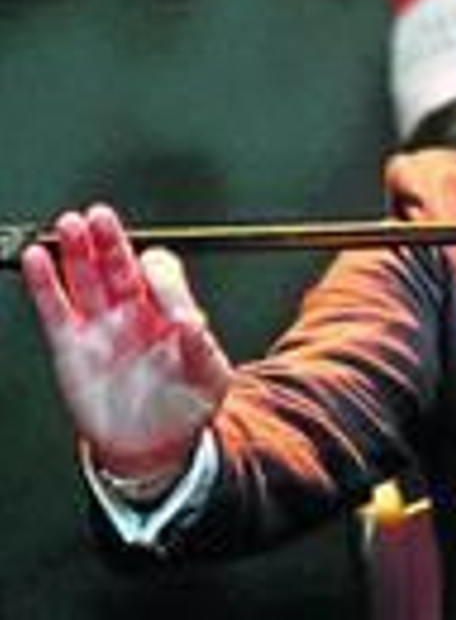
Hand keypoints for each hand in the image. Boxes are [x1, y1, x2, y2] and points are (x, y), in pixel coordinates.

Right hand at [20, 204, 231, 481]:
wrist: (155, 446)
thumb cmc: (186, 406)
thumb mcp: (209, 379)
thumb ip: (202, 350)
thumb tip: (194, 323)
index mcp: (171, 311)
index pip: (161, 274)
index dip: (158, 272)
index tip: (154, 278)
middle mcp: (134, 312)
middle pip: (119, 265)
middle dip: (109, 240)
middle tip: (100, 216)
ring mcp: (102, 326)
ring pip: (86, 279)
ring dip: (77, 251)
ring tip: (69, 225)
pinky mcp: (72, 347)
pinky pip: (55, 310)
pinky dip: (44, 284)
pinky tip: (38, 259)